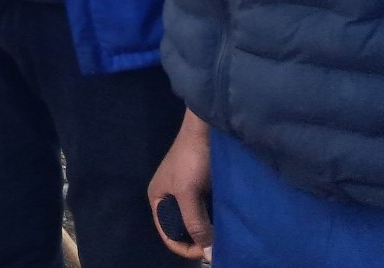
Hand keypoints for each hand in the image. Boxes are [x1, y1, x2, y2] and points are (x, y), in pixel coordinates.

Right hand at [147, 110, 212, 260]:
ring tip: (224, 235)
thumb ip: (195, 224)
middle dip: (198, 240)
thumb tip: (210, 256)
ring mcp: (187, 192)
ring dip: (209, 230)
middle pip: (182, 229)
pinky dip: (215, 218)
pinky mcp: (202, 186)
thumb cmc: (191, 160)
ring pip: (196, 220)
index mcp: (158, 198)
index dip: (186, 248)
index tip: (207, 251)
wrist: (207, 128)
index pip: (168, 235)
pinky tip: (226, 221)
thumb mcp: (189, 194)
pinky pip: (206, 210)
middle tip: (218, 245)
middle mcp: (170, 197)